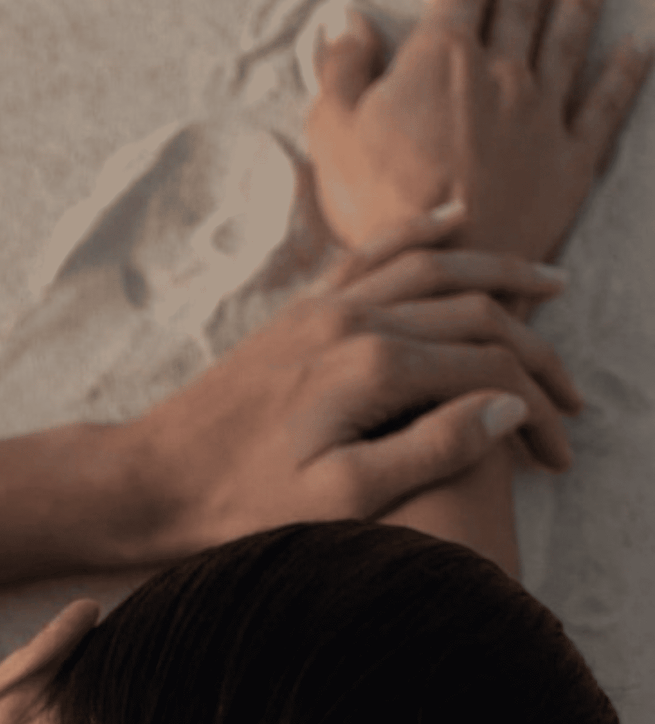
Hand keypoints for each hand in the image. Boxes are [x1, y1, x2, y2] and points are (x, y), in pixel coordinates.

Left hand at [126, 206, 578, 557]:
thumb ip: (427, 450)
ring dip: (498, 272)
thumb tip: (504, 407)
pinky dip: (422, 232)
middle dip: (534, 352)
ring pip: (434, 267)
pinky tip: (454, 219)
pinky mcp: (301, 310)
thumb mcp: (340, 499)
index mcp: (373, 369)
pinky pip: (374, 252)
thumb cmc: (238, 505)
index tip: (560, 450)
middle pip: (474, 316)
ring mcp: (325, 307)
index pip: (487, 373)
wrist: (149, 479)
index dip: (534, 410)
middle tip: (574, 392)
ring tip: (549, 287)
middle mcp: (355, 320)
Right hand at [306, 0, 651, 260]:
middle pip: (522, 6)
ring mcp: (542, 113)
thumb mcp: (332, 133)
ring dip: (580, 1)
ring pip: (568, 40)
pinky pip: (607, 105)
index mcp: (441, 56)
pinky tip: (639, 47)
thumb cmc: (376, 204)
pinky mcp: (571, 158)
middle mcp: (500, 71)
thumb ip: (341, 70)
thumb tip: (350, 21)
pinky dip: (626, 72)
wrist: (442, 264)